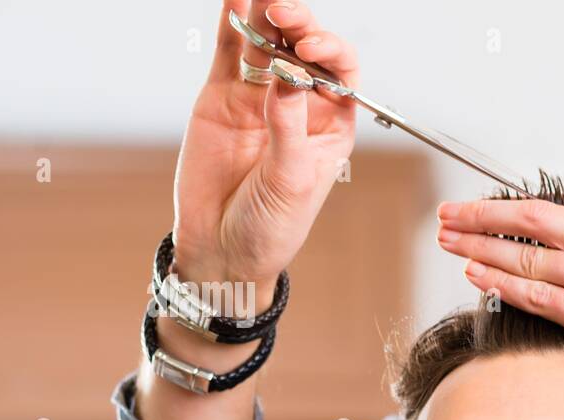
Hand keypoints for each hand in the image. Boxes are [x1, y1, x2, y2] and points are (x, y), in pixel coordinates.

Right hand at [172, 0, 359, 289]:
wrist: (222, 249)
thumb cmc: (270, 226)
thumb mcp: (290, 181)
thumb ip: (288, 127)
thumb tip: (288, 76)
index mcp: (330, 126)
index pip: (341, 74)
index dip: (329, 53)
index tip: (308, 51)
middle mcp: (299, 105)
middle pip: (305, 49)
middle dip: (299, 25)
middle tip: (282, 14)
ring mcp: (259, 97)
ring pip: (267, 43)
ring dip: (265, 15)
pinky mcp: (222, 98)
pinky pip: (229, 53)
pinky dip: (231, 24)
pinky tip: (234, 1)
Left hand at [436, 171, 563, 406]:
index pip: (562, 201)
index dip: (517, 202)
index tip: (487, 206)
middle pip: (532, 220)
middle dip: (479, 214)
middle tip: (445, 212)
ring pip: (527, 259)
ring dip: (478, 248)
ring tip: (447, 241)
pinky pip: (538, 298)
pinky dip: (501, 283)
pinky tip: (476, 273)